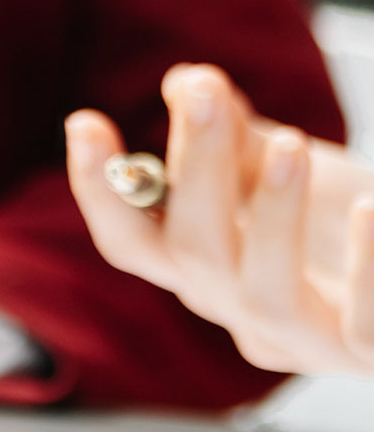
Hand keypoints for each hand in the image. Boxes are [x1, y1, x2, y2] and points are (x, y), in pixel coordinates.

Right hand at [65, 65, 373, 375]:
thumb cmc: (343, 223)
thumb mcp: (284, 168)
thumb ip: (234, 134)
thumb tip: (187, 80)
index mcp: (204, 269)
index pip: (132, 242)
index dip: (101, 190)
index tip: (86, 122)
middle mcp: (240, 310)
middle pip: (191, 255)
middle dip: (195, 169)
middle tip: (204, 93)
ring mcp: (304, 339)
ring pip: (265, 297)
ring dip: (271, 217)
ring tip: (289, 146)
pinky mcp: (366, 352)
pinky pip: (366, 327)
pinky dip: (365, 269)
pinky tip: (370, 210)